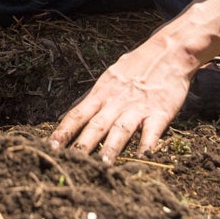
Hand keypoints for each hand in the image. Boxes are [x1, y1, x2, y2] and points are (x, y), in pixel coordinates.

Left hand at [49, 46, 193, 159]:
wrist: (168, 51)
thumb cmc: (136, 66)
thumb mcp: (110, 77)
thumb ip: (95, 98)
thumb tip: (74, 114)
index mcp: (101, 93)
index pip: (77, 115)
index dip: (64, 131)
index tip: (51, 147)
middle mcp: (116, 102)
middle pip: (96, 126)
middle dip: (82, 145)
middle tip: (70, 163)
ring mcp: (138, 107)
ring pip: (121, 130)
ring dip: (112, 149)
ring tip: (103, 166)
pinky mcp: (160, 111)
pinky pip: (152, 131)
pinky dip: (146, 145)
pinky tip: (142, 158)